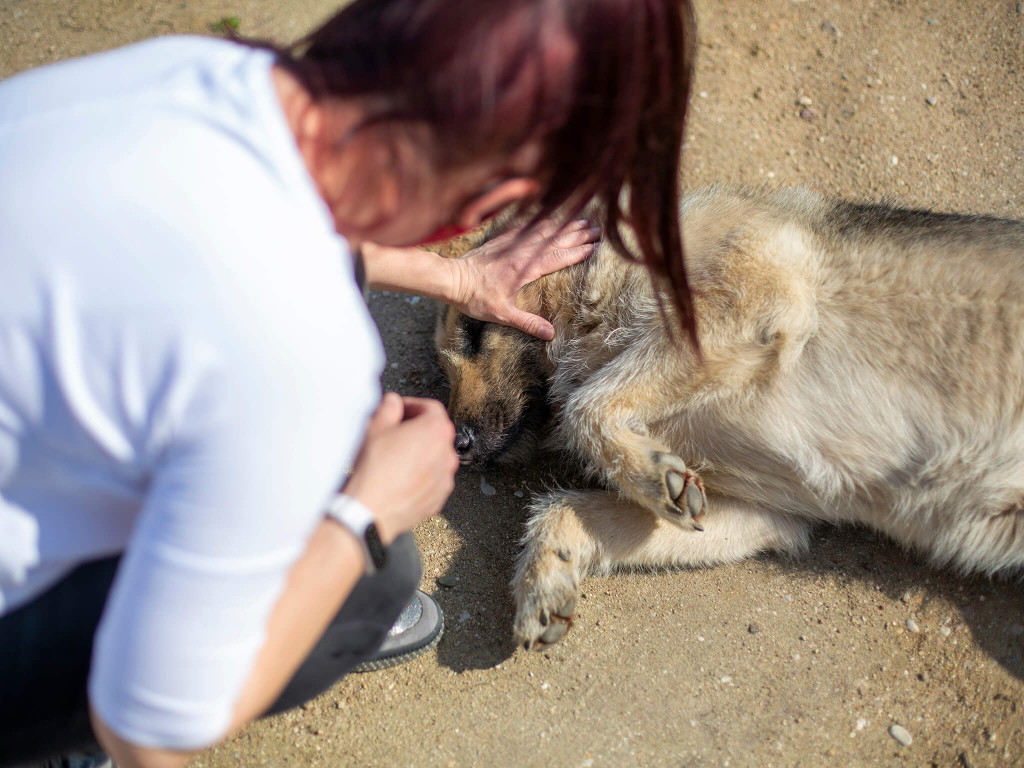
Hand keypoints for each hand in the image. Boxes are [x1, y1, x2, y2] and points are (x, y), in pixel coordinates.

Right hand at [342, 393, 458, 544]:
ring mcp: (445, 478)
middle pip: (436, 433)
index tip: (400, 409)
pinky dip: (421, 475)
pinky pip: (432, 479)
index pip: (431, 408)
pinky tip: (400, 477)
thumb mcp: (375, 427)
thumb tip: (393, 403)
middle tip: (395, 432)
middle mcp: (447, 454)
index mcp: (436, 430)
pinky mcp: (438, 497)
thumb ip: (388, 407)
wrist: (371, 509)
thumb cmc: (375, 471)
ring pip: (435, 457)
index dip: (412, 405)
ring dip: (420, 454)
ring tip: (396, 458)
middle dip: (416, 430)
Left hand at [447, 219, 599, 339]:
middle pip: (556, 240)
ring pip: (544, 230)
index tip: (596, 247)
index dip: (579, 252)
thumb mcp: (501, 315)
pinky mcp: (503, 239)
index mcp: (524, 268)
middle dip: (578, 235)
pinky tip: (552, 220)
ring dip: (565, 226)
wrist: (451, 278)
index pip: (558, 257)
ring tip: (583, 221)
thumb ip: (527, 323)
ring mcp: (512, 242)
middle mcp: (521, 251)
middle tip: (599, 230)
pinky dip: (544, 223)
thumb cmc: (475, 298)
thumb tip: (551, 334)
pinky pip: (528, 227)